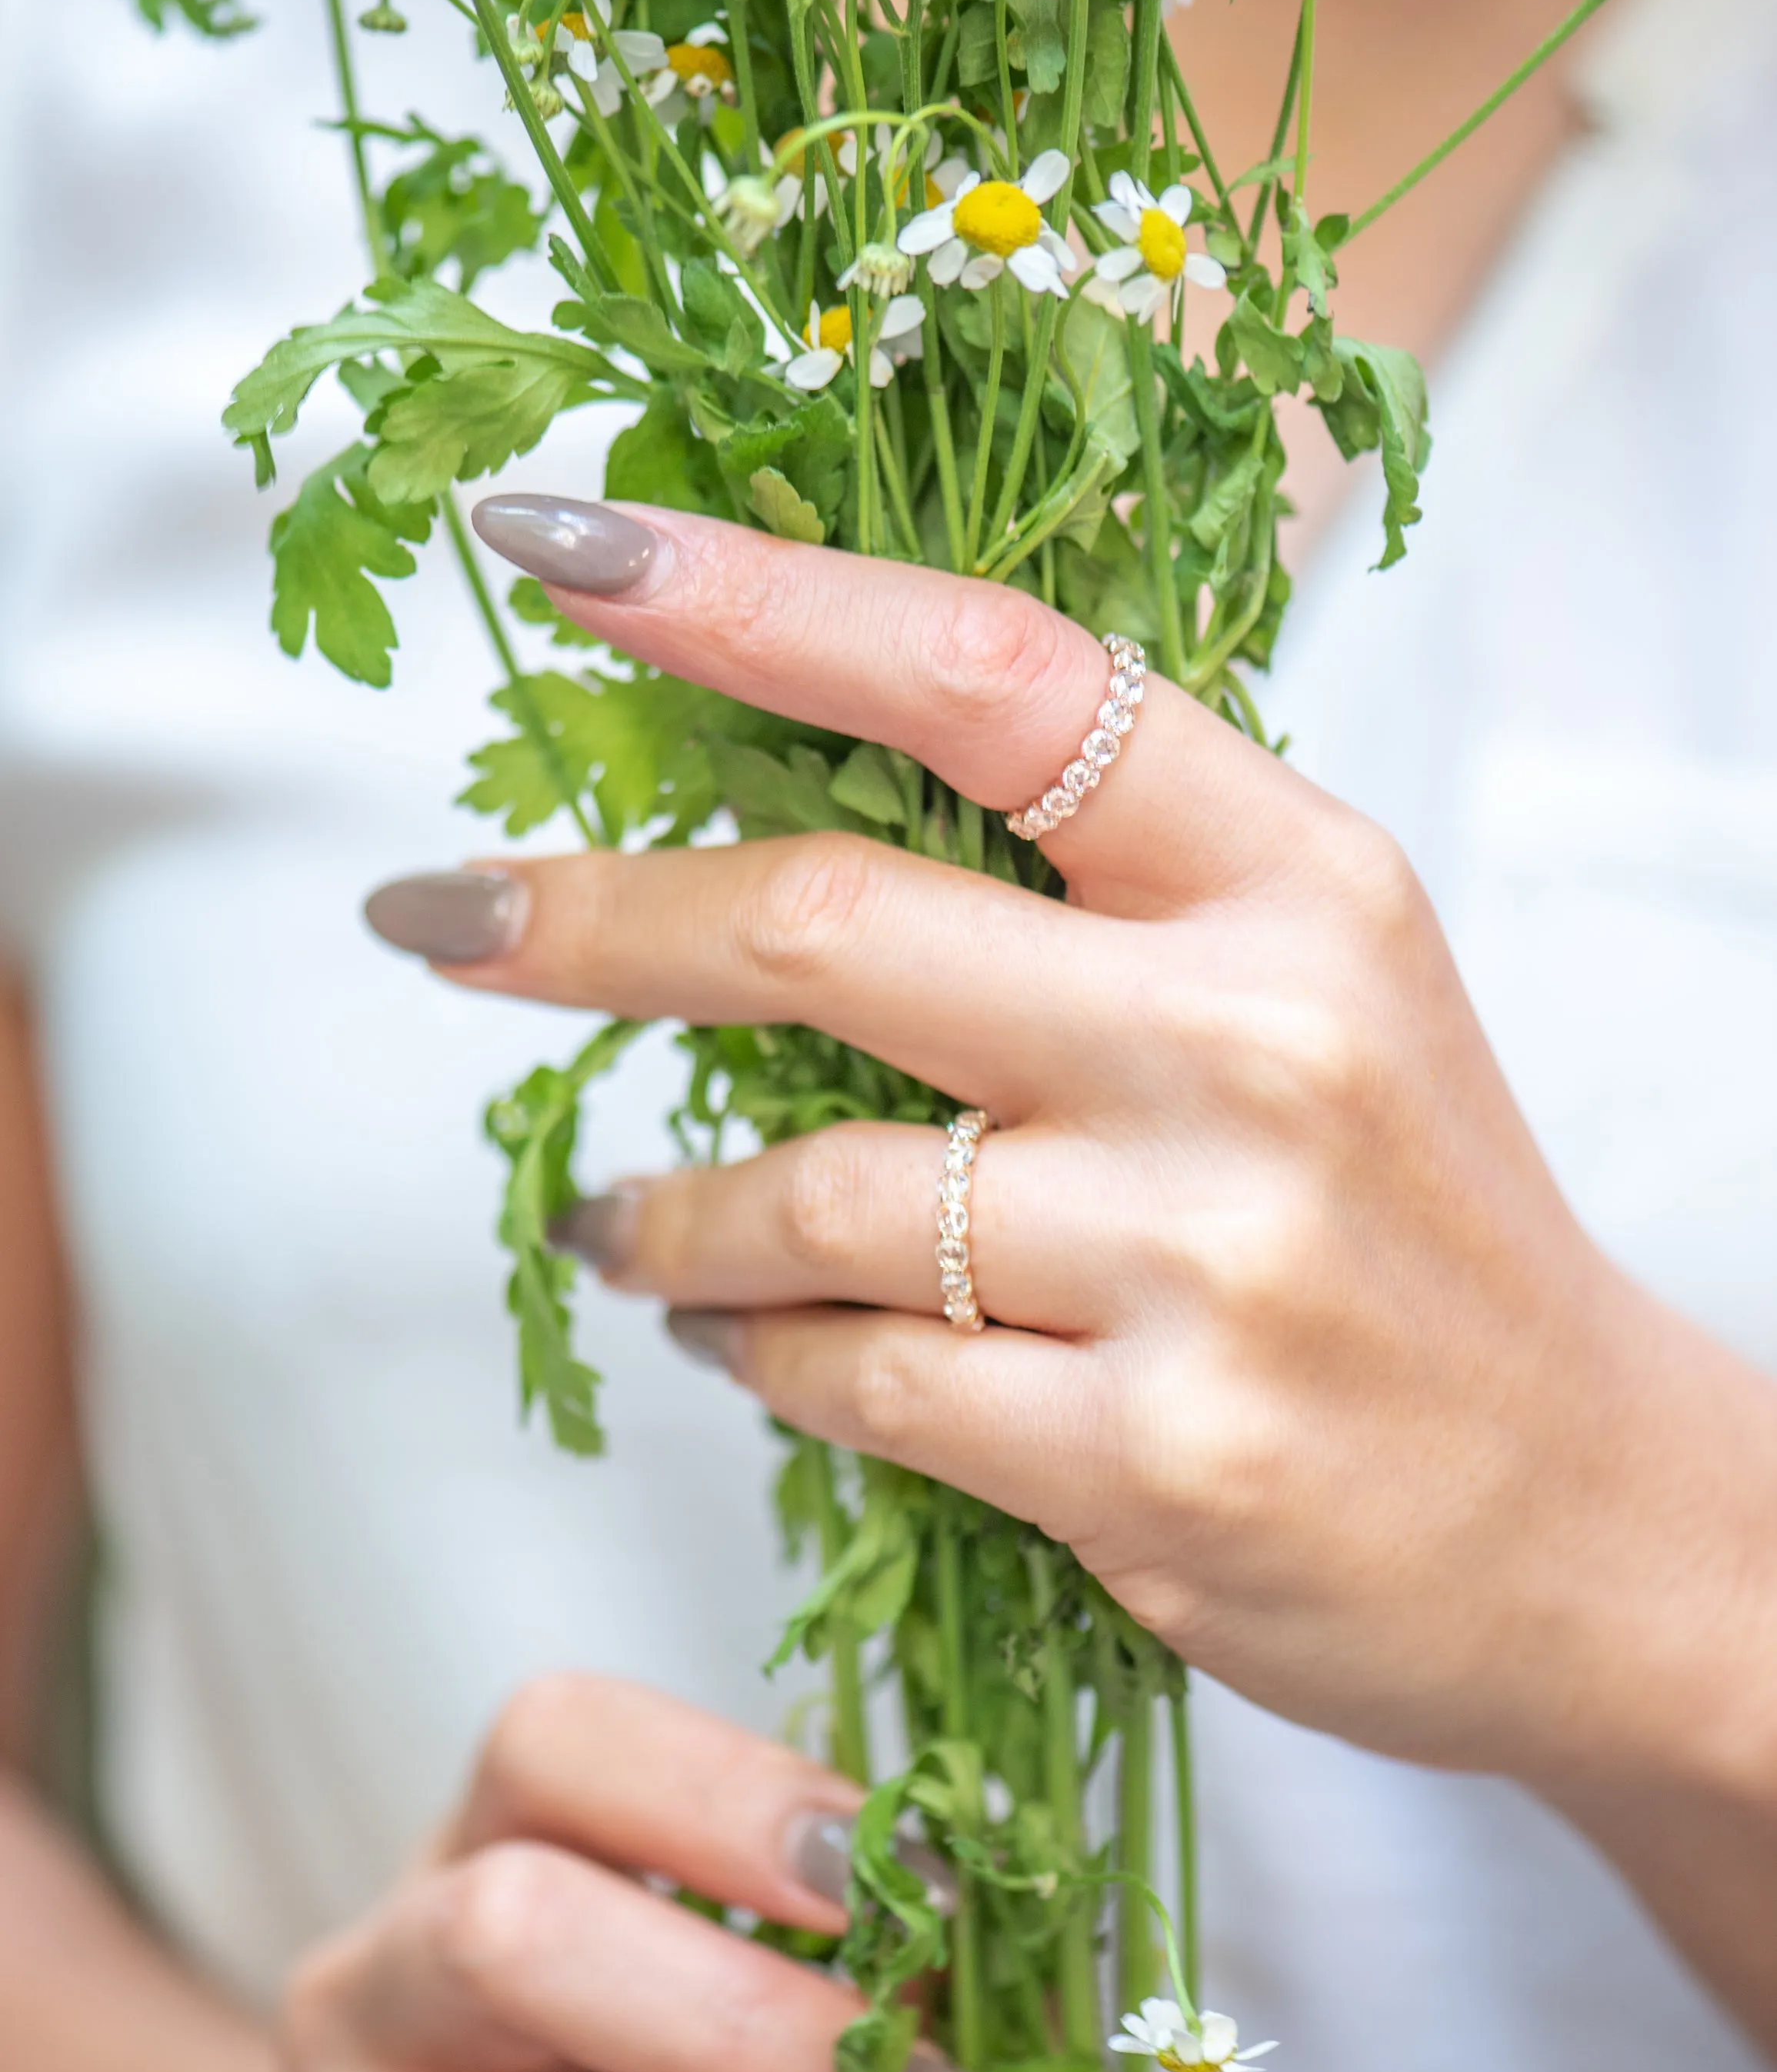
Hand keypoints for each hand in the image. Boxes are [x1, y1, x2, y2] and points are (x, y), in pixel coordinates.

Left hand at [366, 500, 1776, 1811]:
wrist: (1592, 1520)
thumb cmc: (1420, 1239)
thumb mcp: (1324, 992)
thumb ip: (1104, 894)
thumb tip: (782, 802)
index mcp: (1301, 884)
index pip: (991, 678)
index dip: (751, 599)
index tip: (562, 551)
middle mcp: (1261, 1045)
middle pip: (832, 927)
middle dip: (589, 918)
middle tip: (442, 917)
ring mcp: (1211, 1261)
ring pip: (814, 1193)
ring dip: (664, 1206)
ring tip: (618, 1216)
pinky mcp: (1155, 1461)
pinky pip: (855, 1378)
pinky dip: (750, 1349)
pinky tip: (729, 1336)